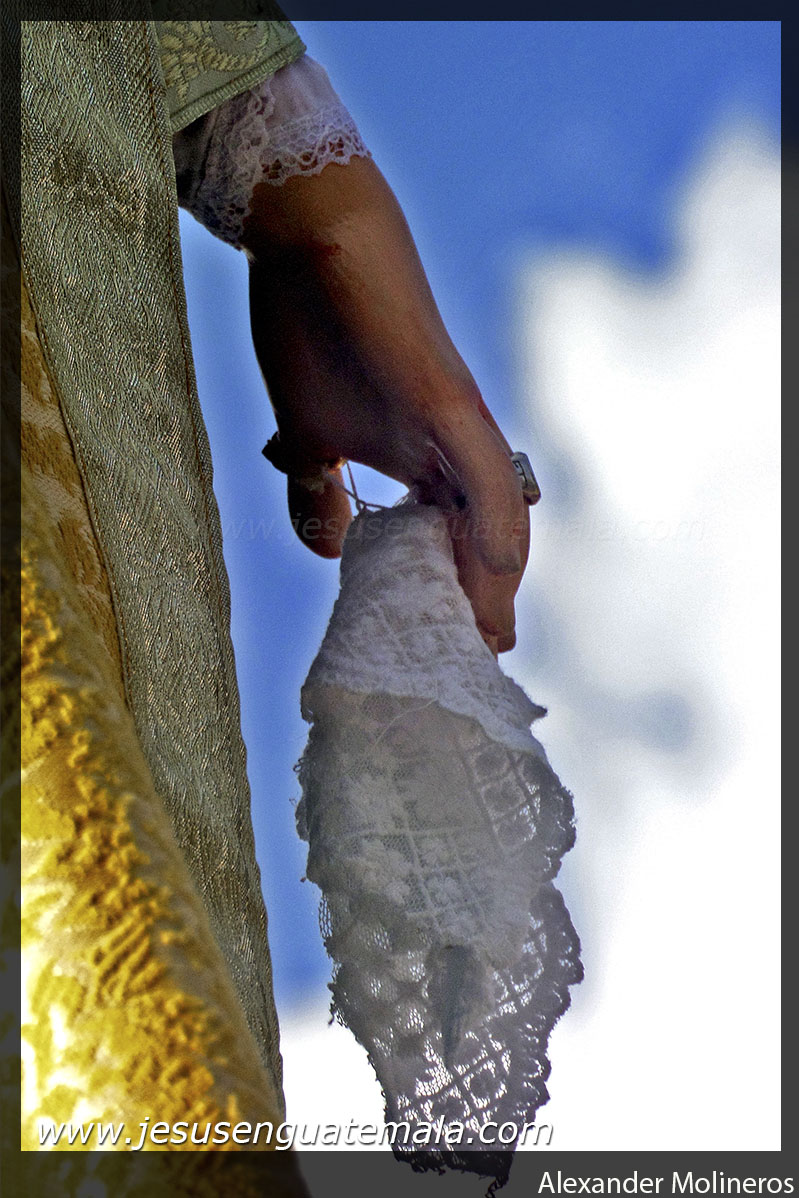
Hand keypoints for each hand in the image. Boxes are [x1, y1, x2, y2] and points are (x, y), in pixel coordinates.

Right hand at [242, 157, 529, 653]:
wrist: (309, 239)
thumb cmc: (313, 328)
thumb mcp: (306, 435)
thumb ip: (320, 492)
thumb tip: (328, 550)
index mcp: (420, 462)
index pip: (448, 543)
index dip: (454, 595)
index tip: (450, 652)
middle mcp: (451, 449)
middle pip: (480, 539)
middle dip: (482, 604)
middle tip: (482, 663)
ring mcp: (454, 425)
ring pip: (494, 514)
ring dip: (496, 580)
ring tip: (492, 640)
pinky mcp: (447, 397)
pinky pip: (484, 468)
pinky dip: (495, 519)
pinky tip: (501, 568)